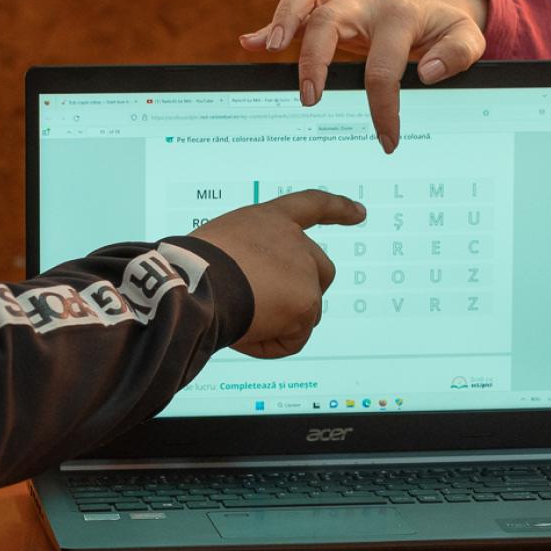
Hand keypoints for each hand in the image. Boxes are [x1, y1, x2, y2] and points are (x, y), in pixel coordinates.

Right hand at [190, 189, 365, 358]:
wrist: (193, 281)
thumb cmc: (190, 267)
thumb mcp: (219, 249)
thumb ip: (248, 261)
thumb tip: (252, 298)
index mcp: (270, 220)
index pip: (311, 205)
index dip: (337, 209)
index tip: (360, 212)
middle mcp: (294, 241)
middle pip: (321, 272)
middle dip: (305, 294)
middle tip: (272, 310)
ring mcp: (305, 273)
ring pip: (303, 314)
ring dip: (276, 324)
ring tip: (237, 318)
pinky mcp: (306, 303)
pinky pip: (292, 340)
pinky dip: (268, 345)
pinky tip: (242, 334)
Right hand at [240, 0, 487, 151]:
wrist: (431, 8)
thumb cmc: (445, 30)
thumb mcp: (467, 39)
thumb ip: (457, 54)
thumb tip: (426, 72)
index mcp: (399, 17)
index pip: (383, 66)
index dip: (383, 107)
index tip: (386, 140)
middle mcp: (366, 4)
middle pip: (330, 19)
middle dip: (315, 58)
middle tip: (311, 98)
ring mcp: (345, 3)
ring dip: (284, 19)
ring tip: (269, 48)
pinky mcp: (329, 8)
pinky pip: (297, 6)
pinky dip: (270, 22)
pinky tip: (250, 43)